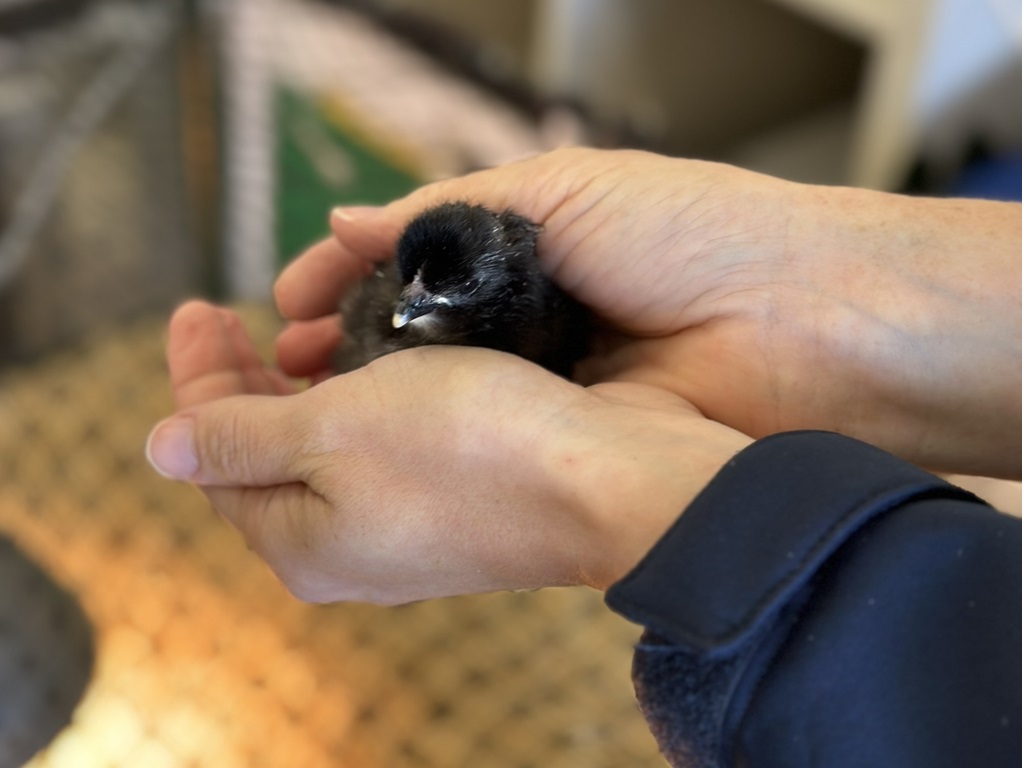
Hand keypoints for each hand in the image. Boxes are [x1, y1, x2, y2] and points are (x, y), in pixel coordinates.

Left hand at [147, 301, 751, 603]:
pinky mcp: (452, 508)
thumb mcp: (333, 430)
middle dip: (237, 381)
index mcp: (300, 539)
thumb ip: (240, 439)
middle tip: (222, 313)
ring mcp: (403, 533)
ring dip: (299, 389)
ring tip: (292, 331)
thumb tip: (159, 450)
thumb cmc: (470, 448)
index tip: (194, 308)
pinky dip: (357, 403)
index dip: (194, 378)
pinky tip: (368, 365)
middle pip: (265, 457)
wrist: (606, 482)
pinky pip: (378, 453)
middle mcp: (347, 550)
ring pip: (324, 453)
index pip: (215, 454)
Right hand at [277, 148, 1020, 477]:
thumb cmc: (690, 233)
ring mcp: (546, 385)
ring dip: (373, 400)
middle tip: (281, 365)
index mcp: (527, 251)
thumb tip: (351, 223)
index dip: (344, 279)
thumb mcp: (556, 193)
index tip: (286, 302)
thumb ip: (449, 213)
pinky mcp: (566, 439)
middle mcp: (531, 321)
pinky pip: (483, 437)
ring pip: (438, 394)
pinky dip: (429, 436)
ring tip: (303, 404)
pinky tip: (377, 438)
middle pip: (415, 338)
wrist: (792, 321)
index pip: (409, 266)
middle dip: (343, 347)